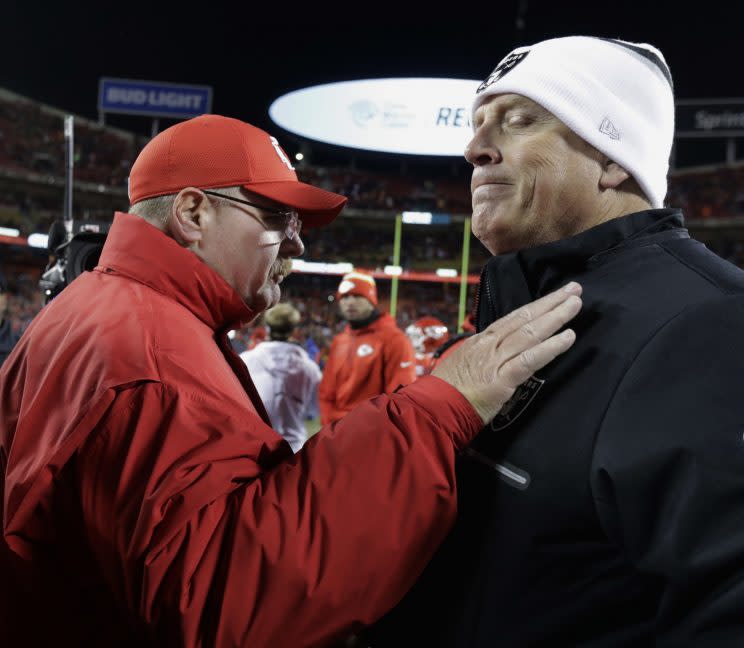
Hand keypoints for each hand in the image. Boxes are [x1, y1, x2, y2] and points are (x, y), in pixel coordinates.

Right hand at [432, 283, 581, 422]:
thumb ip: (483, 355)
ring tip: (575, 304)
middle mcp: (489, 345)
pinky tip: (568, 337)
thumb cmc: (447, 391)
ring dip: (556, 317)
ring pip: (530, 333)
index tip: (555, 295)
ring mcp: (495, 360)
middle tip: (574, 289)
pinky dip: (550, 347)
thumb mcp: (463, 363)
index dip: (536, 306)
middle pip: (524, 318)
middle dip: (551, 302)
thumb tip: (497, 351)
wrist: (433, 409)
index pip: (513, 318)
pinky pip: (530, 360)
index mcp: (481, 341)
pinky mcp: (501, 380)